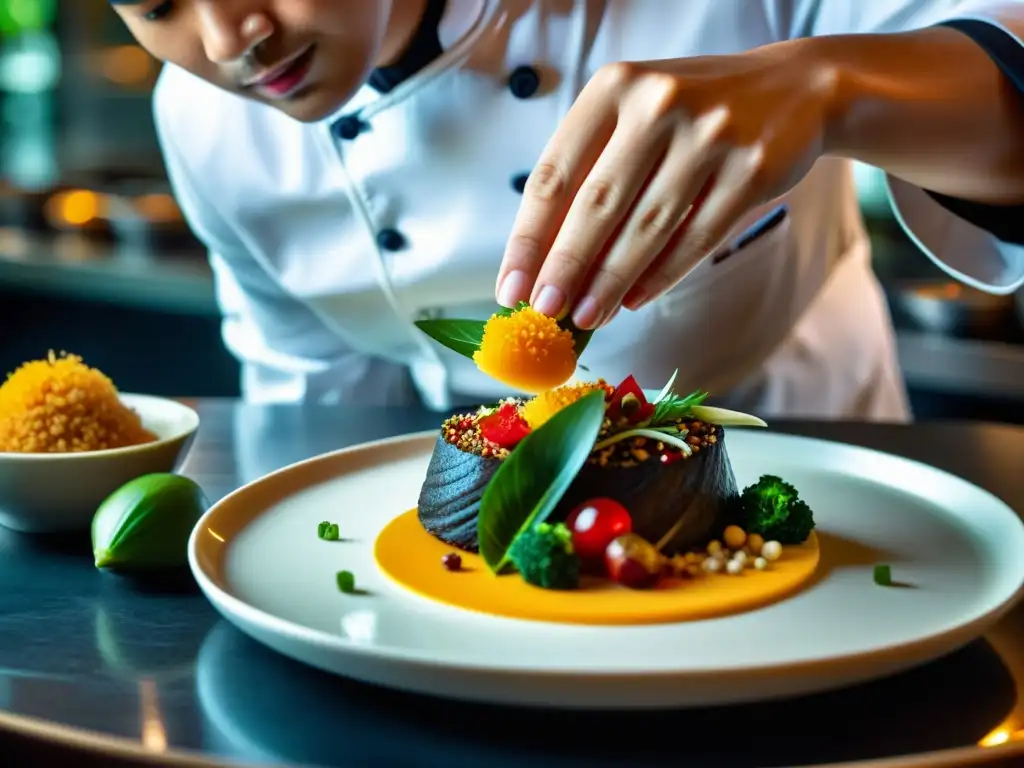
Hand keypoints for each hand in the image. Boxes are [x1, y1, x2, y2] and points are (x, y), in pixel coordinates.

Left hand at [495, 38, 833, 328]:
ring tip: (586, 317)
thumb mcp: (634, 118)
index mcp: (613, 87)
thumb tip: (545, 259)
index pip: (554, 174)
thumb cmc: (692, 113)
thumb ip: (591, 172)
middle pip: (596, 204)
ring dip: (609, 281)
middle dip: (565, 267)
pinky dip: (661, 275)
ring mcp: (710, 135)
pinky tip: (634, 299)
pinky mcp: (752, 170)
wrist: (795, 89)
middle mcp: (658, 103)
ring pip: (646, 227)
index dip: (528, 238)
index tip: (510, 286)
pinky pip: (695, 238)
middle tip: (544, 311)